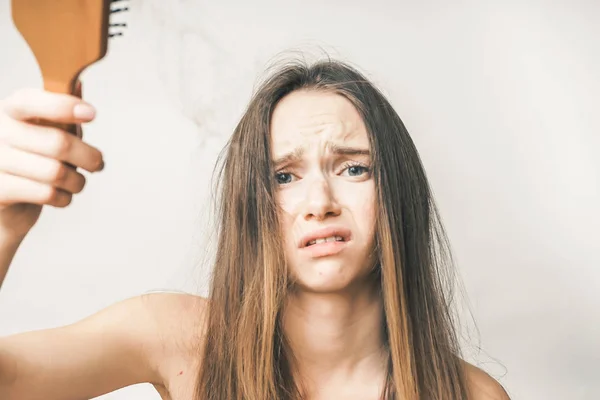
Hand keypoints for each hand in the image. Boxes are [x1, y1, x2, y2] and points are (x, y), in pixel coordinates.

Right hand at [0, 83, 103, 239]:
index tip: (91, 114)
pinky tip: (61, 196)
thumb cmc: (31, 159)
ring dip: (77, 181)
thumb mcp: (47, 131)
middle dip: (88, 156)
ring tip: (78, 182)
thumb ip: (61, 111)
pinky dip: (64, 198)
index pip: (30, 101)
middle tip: (98, 163)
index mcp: (10, 112)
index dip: (62, 106)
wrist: (5, 200)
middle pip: (57, 143)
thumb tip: (77, 82)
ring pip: (55, 172)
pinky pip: (46, 194)